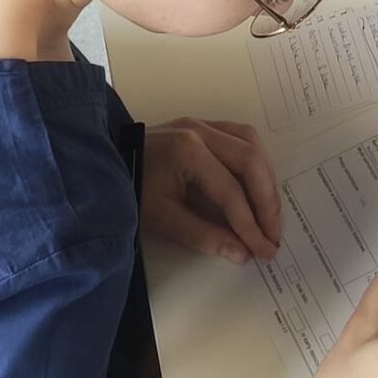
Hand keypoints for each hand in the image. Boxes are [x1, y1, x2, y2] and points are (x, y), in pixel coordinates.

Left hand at [141, 118, 280, 266]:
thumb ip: (203, 236)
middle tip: (273, 233)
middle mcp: (200, 131)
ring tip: (270, 212)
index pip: (230, 190)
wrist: (104, 165)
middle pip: (250, 159)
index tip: (263, 250)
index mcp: (187, 152)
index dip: (250, 224)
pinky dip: (254, 162)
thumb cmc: (129, 191)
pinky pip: (240, 136)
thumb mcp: (162, 219)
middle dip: (267, 201)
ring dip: (265, 178)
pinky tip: (257, 184)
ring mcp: (202, 123)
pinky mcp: (202, 125)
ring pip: (251, 142)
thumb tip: (242, 253)